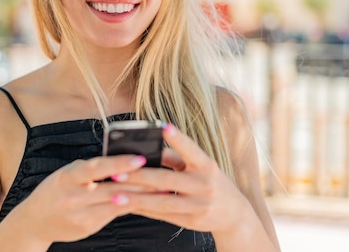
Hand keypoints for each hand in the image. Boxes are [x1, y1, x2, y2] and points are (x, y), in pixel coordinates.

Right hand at [13, 154, 151, 243]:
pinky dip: (130, 206)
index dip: (119, 163)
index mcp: (68, 177)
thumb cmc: (56, 190)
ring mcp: (80, 214)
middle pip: (111, 187)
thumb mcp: (66, 174)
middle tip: (163, 176)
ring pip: (117, 203)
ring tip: (162, 191)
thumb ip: (90, 169)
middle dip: (139, 182)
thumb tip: (120, 160)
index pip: (97, 168)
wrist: (34, 222)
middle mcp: (73, 196)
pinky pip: (114, 215)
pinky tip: (146, 203)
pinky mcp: (87, 227)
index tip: (140, 158)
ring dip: (141, 197)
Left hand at [111, 124, 251, 233]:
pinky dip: (143, 209)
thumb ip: (176, 157)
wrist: (234, 215)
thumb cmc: (210, 181)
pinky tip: (126, 205)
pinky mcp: (192, 221)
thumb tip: (148, 152)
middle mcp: (205, 185)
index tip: (163, 126)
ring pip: (162, 201)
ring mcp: (199, 205)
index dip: (178, 138)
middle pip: (167, 179)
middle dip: (139, 176)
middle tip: (116, 171)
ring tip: (114, 194)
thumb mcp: (201, 166)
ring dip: (136, 198)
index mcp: (207, 165)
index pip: (191, 149)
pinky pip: (163, 215)